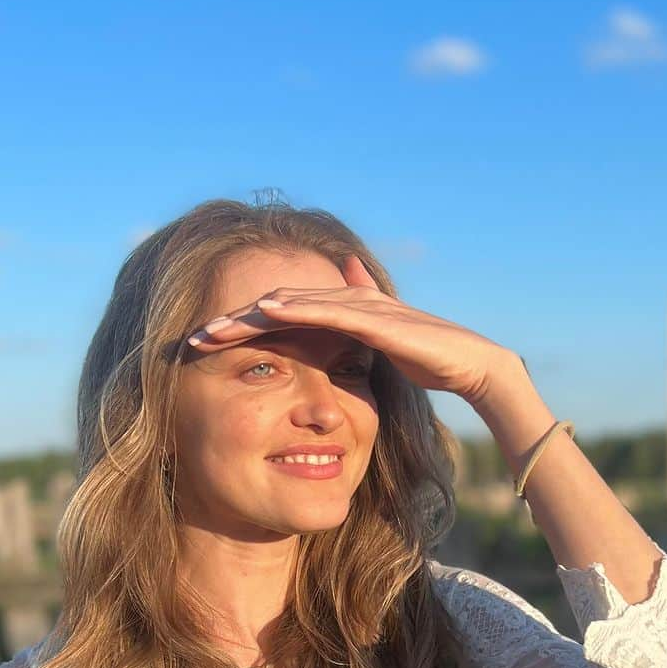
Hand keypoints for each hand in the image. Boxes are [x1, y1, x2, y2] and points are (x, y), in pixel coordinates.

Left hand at [186, 253, 518, 404]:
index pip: (282, 319)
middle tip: (192, 338)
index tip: (208, 349)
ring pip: (292, 305)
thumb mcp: (381, 354)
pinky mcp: (375, 317)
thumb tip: (335, 348)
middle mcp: (347, 301)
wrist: (474, 365)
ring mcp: (361, 306)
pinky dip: (293, 309)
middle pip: (276, 307)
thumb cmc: (431, 362)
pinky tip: (263, 311)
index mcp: (343, 314)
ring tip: (212, 328)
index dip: (243, 330)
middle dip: (232, 322)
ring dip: (249, 315)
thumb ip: (356, 342)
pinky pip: (325, 310)